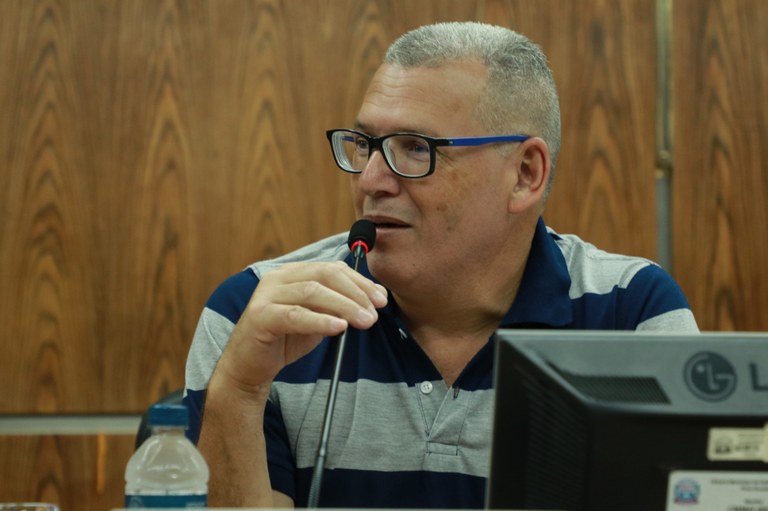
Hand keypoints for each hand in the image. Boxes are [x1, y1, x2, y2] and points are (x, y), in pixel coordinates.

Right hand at [211, 261, 387, 398]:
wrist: (249, 366)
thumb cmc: (284, 339)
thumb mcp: (317, 317)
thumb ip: (338, 305)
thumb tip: (373, 298)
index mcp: (293, 273)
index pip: (332, 268)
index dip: (360, 281)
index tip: (382, 298)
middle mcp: (278, 278)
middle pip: (324, 274)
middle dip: (355, 291)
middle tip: (376, 310)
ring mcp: (266, 295)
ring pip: (312, 291)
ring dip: (344, 305)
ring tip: (365, 320)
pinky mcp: (260, 316)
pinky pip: (295, 315)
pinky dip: (320, 320)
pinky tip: (339, 327)